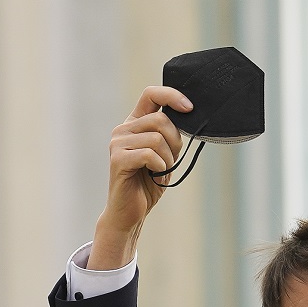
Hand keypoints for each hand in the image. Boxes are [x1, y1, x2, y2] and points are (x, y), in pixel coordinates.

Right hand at [90, 85, 192, 269]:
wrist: (130, 212)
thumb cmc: (148, 184)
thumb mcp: (165, 154)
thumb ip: (169, 135)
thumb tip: (186, 116)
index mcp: (135, 123)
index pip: (151, 94)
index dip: (172, 95)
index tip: (189, 107)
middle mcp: (123, 129)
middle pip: (161, 120)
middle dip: (175, 143)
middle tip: (168, 161)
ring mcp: (118, 142)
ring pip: (158, 138)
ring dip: (167, 159)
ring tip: (158, 172)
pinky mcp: (118, 158)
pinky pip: (150, 154)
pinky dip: (159, 167)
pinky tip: (153, 176)